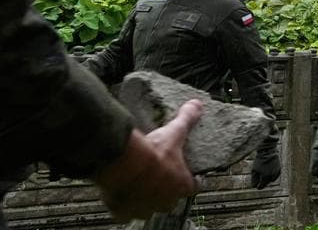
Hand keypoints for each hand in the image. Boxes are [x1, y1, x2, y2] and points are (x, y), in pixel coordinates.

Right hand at [94, 99, 202, 220]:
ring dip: (144, 197)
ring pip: (147, 207)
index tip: (182, 172)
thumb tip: (196, 105)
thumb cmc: (152, 154)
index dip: (189, 179)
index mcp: (182, 185)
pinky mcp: (125, 213)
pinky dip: (123, 205)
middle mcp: (166, 202)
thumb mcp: (174, 132)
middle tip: (156, 174)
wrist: (124, 165)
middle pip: (169, 199)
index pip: (193, 186)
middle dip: (164, 189)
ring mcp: (145, 209)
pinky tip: (120, 191)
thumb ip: (187, 119)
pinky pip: (125, 213)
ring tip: (137, 182)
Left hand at [250, 149, 280, 188]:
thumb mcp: (254, 170)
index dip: (257, 186)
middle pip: (266, 184)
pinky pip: (275, 176)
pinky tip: (269, 171)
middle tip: (259, 178)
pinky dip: (272, 175)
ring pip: (271, 180)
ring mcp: (276, 173)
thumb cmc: (259, 161)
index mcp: (265, 177)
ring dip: (267, 179)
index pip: (260, 186)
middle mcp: (271, 177)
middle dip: (262, 182)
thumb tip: (254, 186)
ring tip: (264, 172)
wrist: (268, 151)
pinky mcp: (279, 170)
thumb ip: (254, 179)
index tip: (256, 184)